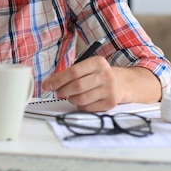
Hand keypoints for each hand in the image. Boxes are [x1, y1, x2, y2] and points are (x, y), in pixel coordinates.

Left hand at [40, 57, 161, 111]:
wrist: (123, 83)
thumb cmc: (99, 75)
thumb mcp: (88, 67)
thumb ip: (70, 73)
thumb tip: (50, 82)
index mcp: (97, 62)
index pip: (73, 72)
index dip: (57, 80)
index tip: (47, 85)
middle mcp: (106, 75)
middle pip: (77, 86)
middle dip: (62, 91)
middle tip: (57, 92)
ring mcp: (109, 90)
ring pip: (81, 99)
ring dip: (71, 99)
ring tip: (72, 95)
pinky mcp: (110, 103)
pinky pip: (88, 107)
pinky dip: (80, 106)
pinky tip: (83, 100)